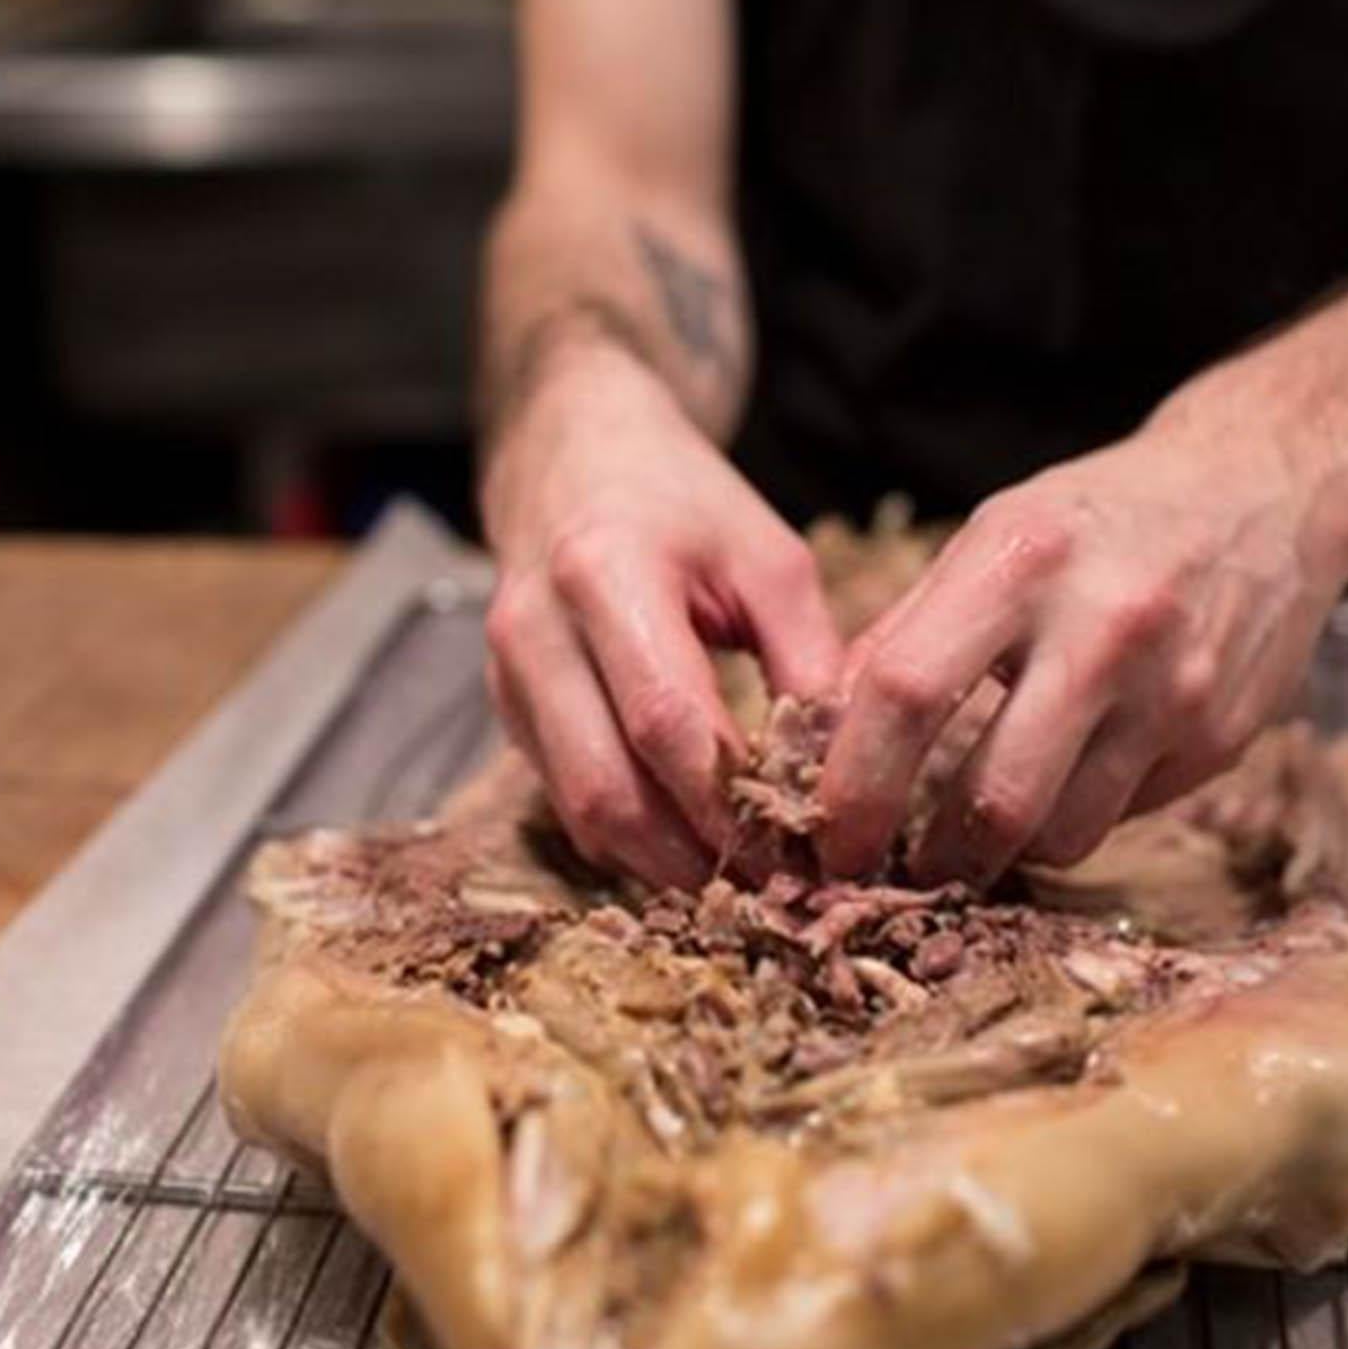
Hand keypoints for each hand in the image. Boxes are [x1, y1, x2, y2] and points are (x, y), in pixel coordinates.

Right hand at [483, 343, 843, 888]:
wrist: (573, 456)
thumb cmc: (681, 503)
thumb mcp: (767, 555)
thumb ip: (808, 657)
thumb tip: (843, 772)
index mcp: (603, 572)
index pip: (665, 720)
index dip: (730, 800)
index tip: (797, 845)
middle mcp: (535, 630)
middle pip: (606, 786)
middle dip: (690, 856)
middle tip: (769, 891)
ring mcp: (505, 675)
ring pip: (577, 809)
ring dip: (657, 863)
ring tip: (737, 886)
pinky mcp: (504, 708)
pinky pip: (563, 800)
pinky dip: (626, 839)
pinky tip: (688, 852)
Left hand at [817, 374, 1347, 886]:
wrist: (1264, 487)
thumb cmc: (1097, 519)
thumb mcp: (991, 537)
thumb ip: (904, 631)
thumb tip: (818, 731)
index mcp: (1019, 562)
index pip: (907, 693)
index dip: (856, 782)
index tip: (831, 834)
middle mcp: (1102, 627)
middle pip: (993, 797)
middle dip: (934, 858)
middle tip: (903, 868)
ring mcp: (1173, 690)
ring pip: (1061, 834)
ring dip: (1003, 855)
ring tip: (977, 833)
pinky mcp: (1221, 738)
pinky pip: (1121, 817)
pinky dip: (1073, 819)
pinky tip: (1063, 781)